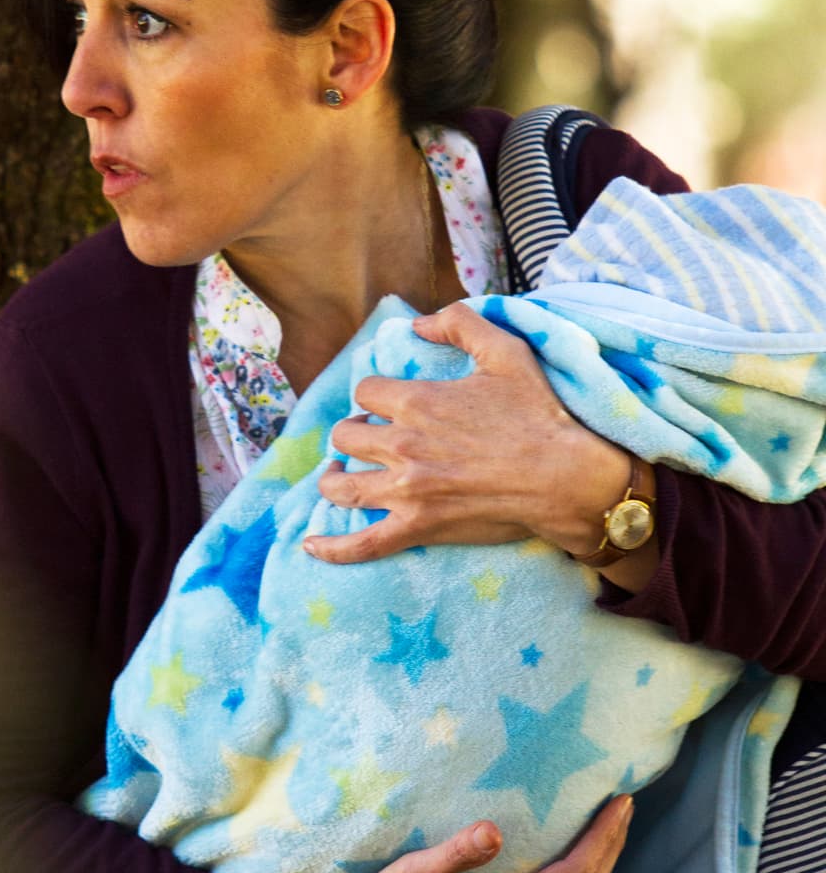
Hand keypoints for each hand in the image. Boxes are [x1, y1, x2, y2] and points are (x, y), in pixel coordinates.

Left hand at [306, 301, 632, 564]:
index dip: (373, 396)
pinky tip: (309, 546)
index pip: (366, 392)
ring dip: (333, 480)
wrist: (563, 477)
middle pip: (346, 437)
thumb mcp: (506, 352)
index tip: (385, 404)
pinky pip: (361, 544)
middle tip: (368, 439)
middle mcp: (402, 445)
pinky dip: (331, 548)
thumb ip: (460, 323)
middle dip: (352, 435)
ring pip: (341, 487)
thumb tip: (418, 324)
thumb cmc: (539, 415)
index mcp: (417, 402)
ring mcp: (406, 490)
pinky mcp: (417, 526)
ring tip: (336, 477)